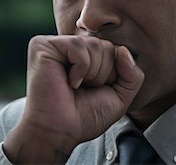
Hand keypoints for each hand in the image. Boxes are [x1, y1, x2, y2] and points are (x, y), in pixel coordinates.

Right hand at [3, 35, 144, 163]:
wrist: (58, 132)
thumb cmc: (83, 117)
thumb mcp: (120, 97)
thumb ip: (132, 74)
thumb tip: (124, 50)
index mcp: (85, 55)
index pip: (114, 50)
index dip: (112, 74)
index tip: (94, 90)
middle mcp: (70, 46)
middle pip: (105, 46)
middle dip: (102, 73)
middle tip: (84, 90)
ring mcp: (55, 44)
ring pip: (94, 45)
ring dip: (92, 73)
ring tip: (76, 86)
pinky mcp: (43, 45)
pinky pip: (78, 46)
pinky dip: (80, 68)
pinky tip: (68, 81)